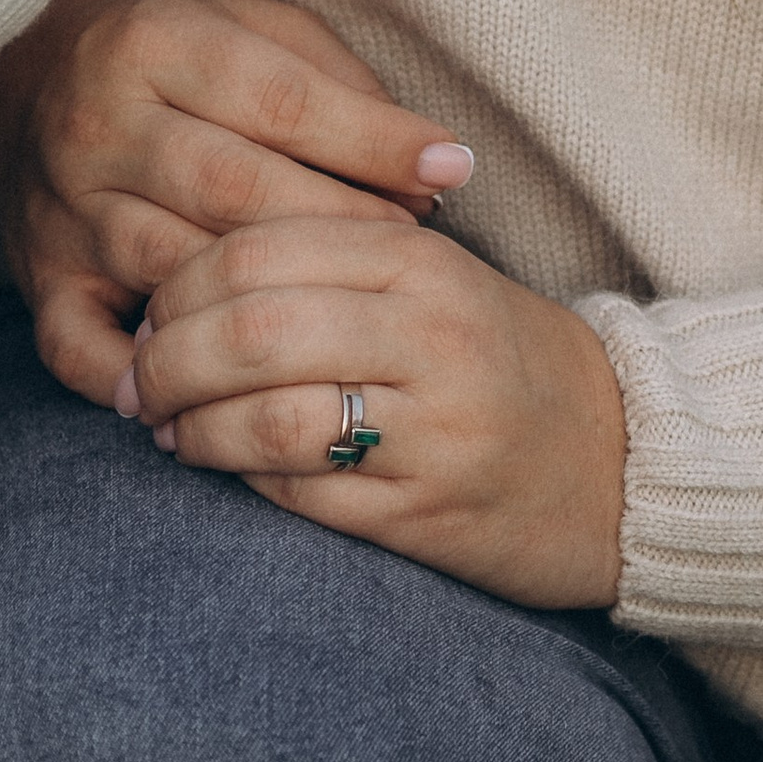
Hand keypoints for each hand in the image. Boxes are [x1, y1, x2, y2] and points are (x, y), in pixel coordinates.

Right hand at [0, 0, 473, 401]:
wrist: (22, 79)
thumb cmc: (172, 50)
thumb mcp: (249, 23)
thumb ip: (333, 81)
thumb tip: (430, 160)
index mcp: (153, 42)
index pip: (280, 100)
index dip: (374, 141)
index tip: (449, 168)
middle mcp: (98, 126)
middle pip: (238, 192)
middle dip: (342, 221)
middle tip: (411, 244)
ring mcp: (65, 212)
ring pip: (183, 272)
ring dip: (278, 301)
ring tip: (350, 306)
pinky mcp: (42, 284)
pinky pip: (89, 354)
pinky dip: (151, 382)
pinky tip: (221, 392)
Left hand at [120, 214, 628, 609]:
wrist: (626, 458)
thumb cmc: (501, 358)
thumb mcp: (432, 282)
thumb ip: (330, 265)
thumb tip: (188, 282)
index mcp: (421, 261)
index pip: (262, 247)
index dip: (181, 281)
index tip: (148, 309)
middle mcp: (428, 335)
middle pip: (250, 329)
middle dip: (166, 359)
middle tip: (136, 381)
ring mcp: (431, 429)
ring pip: (265, 418)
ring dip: (190, 429)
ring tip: (166, 431)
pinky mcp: (426, 515)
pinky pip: (302, 495)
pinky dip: (240, 482)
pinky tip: (221, 470)